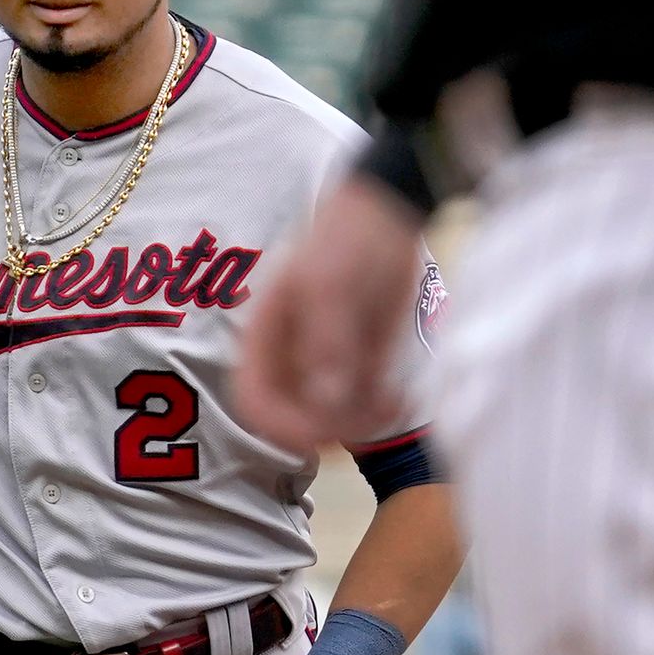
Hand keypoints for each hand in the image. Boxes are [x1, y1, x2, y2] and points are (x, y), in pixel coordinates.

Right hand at [236, 175, 424, 452]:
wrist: (387, 221)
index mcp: (264, 339)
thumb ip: (328, 341)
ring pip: (329, 420)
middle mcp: (287, 360)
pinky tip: (400, 396)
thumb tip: (327, 398)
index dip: (279, 426)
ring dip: (361, 422)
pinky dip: (379, 412)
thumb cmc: (346, 243)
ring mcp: (320, 368)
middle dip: (330, 426)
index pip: (253, 400)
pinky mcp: (354, 370)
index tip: (320, 433)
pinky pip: (360, 408)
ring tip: (394, 400)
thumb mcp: (332, 285)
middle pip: (291, 419)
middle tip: (372, 411)